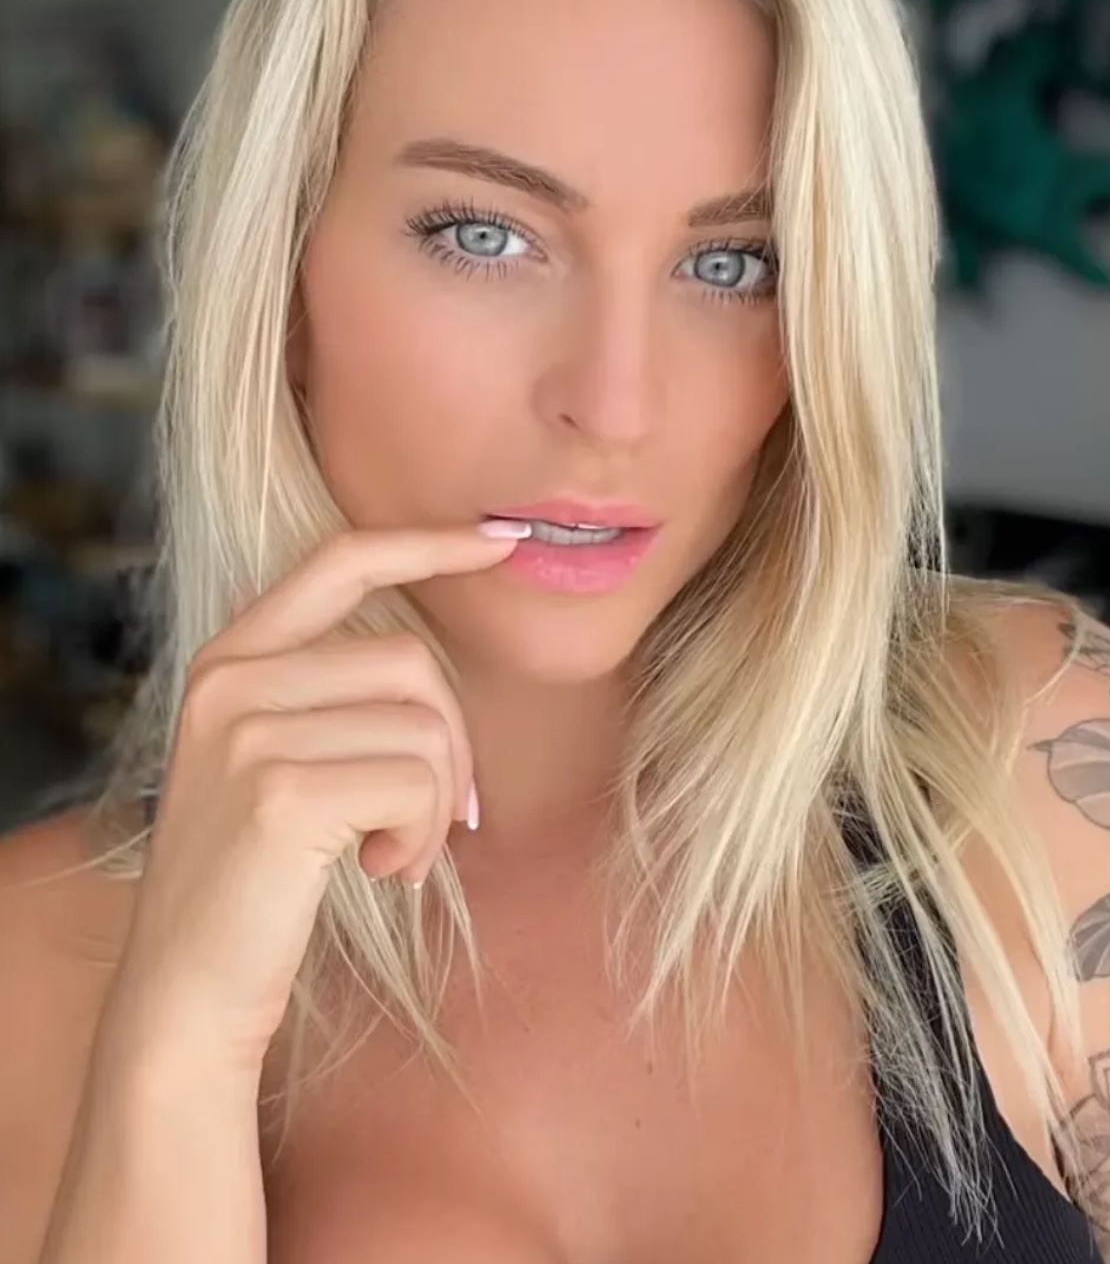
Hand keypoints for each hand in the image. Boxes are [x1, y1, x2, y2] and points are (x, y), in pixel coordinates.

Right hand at [103, 524, 522, 1075]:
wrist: (186, 992)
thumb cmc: (255, 877)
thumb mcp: (273, 759)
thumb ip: (329, 695)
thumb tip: (437, 673)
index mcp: (231, 658)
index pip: (341, 560)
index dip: (428, 543)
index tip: (501, 540)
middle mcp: (231, 680)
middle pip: (411, 660)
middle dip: (451, 742)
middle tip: (436, 816)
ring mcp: (249, 733)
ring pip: (423, 726)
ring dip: (437, 803)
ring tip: (394, 851)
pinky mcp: (282, 794)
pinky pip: (416, 784)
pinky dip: (422, 837)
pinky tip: (382, 872)